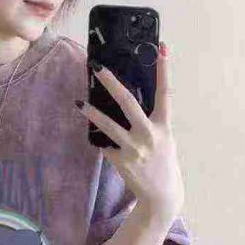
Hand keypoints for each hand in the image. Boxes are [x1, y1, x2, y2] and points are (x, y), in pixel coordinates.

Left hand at [76, 43, 184, 220]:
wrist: (161, 196)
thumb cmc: (163, 164)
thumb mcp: (164, 139)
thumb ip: (152, 122)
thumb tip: (128, 103)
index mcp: (164, 127)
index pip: (165, 93)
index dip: (164, 70)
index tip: (161, 48)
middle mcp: (149, 135)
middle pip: (128, 102)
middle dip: (112, 83)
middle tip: (98, 68)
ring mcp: (133, 149)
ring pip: (108, 125)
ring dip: (92, 112)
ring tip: (80, 102)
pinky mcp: (120, 161)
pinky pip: (106, 145)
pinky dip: (102, 140)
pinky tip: (100, 139)